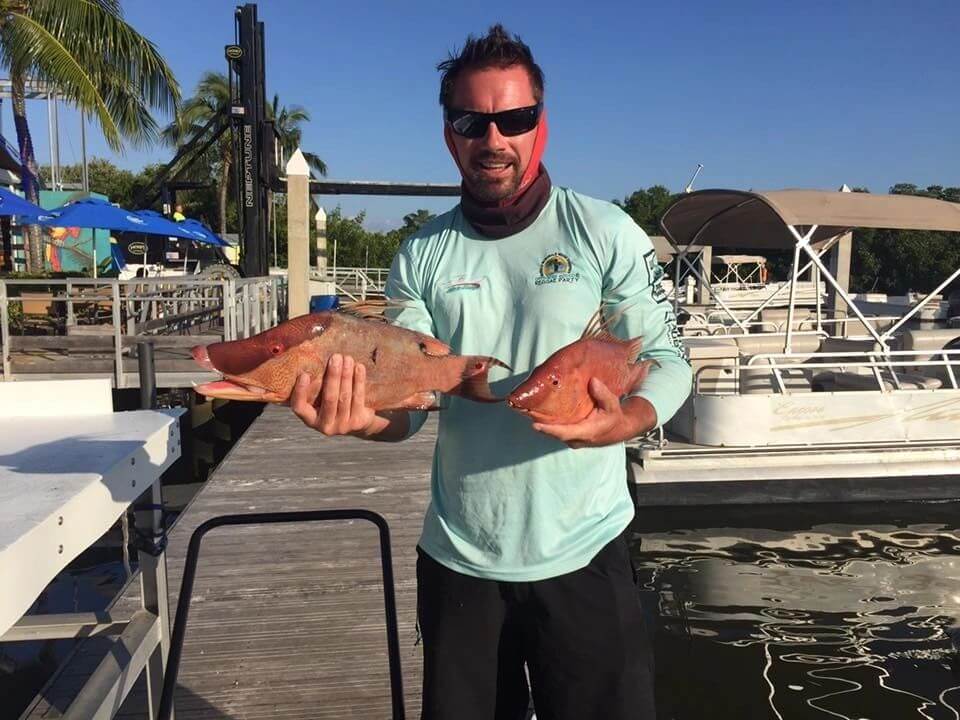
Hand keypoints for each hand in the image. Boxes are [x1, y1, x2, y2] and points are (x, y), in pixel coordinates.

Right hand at [290, 354, 377, 436]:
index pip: (299, 407)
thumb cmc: (335, 404)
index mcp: (310, 419)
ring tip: (348, 359)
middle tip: (336, 357)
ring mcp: (342, 426)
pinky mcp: (357, 422)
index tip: (304, 374)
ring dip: (346, 375)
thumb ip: (316, 387)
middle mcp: (325, 426)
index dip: (300, 392)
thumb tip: (314, 358)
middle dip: (333, 376)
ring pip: (344, 397)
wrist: (360, 422)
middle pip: (328, 399)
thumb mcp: (321, 400)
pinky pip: (358, 398)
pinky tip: (359, 368)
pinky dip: (359, 381)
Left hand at [532, 377, 656, 448]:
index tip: (535, 425)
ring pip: (553, 432)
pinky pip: (556, 430)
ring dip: (541, 423)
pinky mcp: (569, 435)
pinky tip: (537, 411)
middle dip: (540, 425)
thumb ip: (603, 394)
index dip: (549, 430)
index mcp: (587, 432)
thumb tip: (593, 381)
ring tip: (526, 410)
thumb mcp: (612, 404)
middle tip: (525, 412)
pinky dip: (547, 422)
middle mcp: (577, 439)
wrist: (618, 429)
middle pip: (554, 433)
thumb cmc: (614, 416)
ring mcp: (572, 439)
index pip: (564, 433)